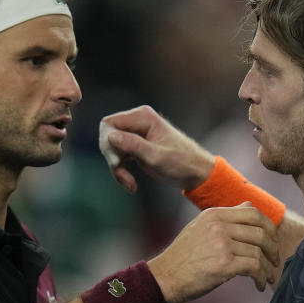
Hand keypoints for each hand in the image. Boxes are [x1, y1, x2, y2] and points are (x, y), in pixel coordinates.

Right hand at [100, 105, 215, 192]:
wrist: (196, 173)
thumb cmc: (181, 163)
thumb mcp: (155, 156)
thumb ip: (132, 144)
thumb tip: (110, 136)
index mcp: (143, 117)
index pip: (109, 124)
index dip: (107, 143)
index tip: (116, 162)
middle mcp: (138, 121)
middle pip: (108, 137)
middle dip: (112, 158)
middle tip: (122, 177)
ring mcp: (136, 134)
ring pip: (112, 149)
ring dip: (117, 168)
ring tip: (130, 185)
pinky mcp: (136, 146)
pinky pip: (119, 156)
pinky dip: (121, 171)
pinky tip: (131, 185)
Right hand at [148, 203, 279, 302]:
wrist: (165, 277)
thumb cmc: (183, 257)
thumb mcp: (199, 228)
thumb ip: (222, 219)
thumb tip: (249, 209)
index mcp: (214, 214)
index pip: (252, 211)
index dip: (268, 225)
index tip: (271, 239)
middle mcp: (219, 225)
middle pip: (260, 230)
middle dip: (272, 246)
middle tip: (275, 259)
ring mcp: (222, 244)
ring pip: (259, 251)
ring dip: (267, 267)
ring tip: (267, 277)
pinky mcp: (224, 264)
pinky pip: (255, 267)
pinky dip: (261, 277)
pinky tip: (259, 284)